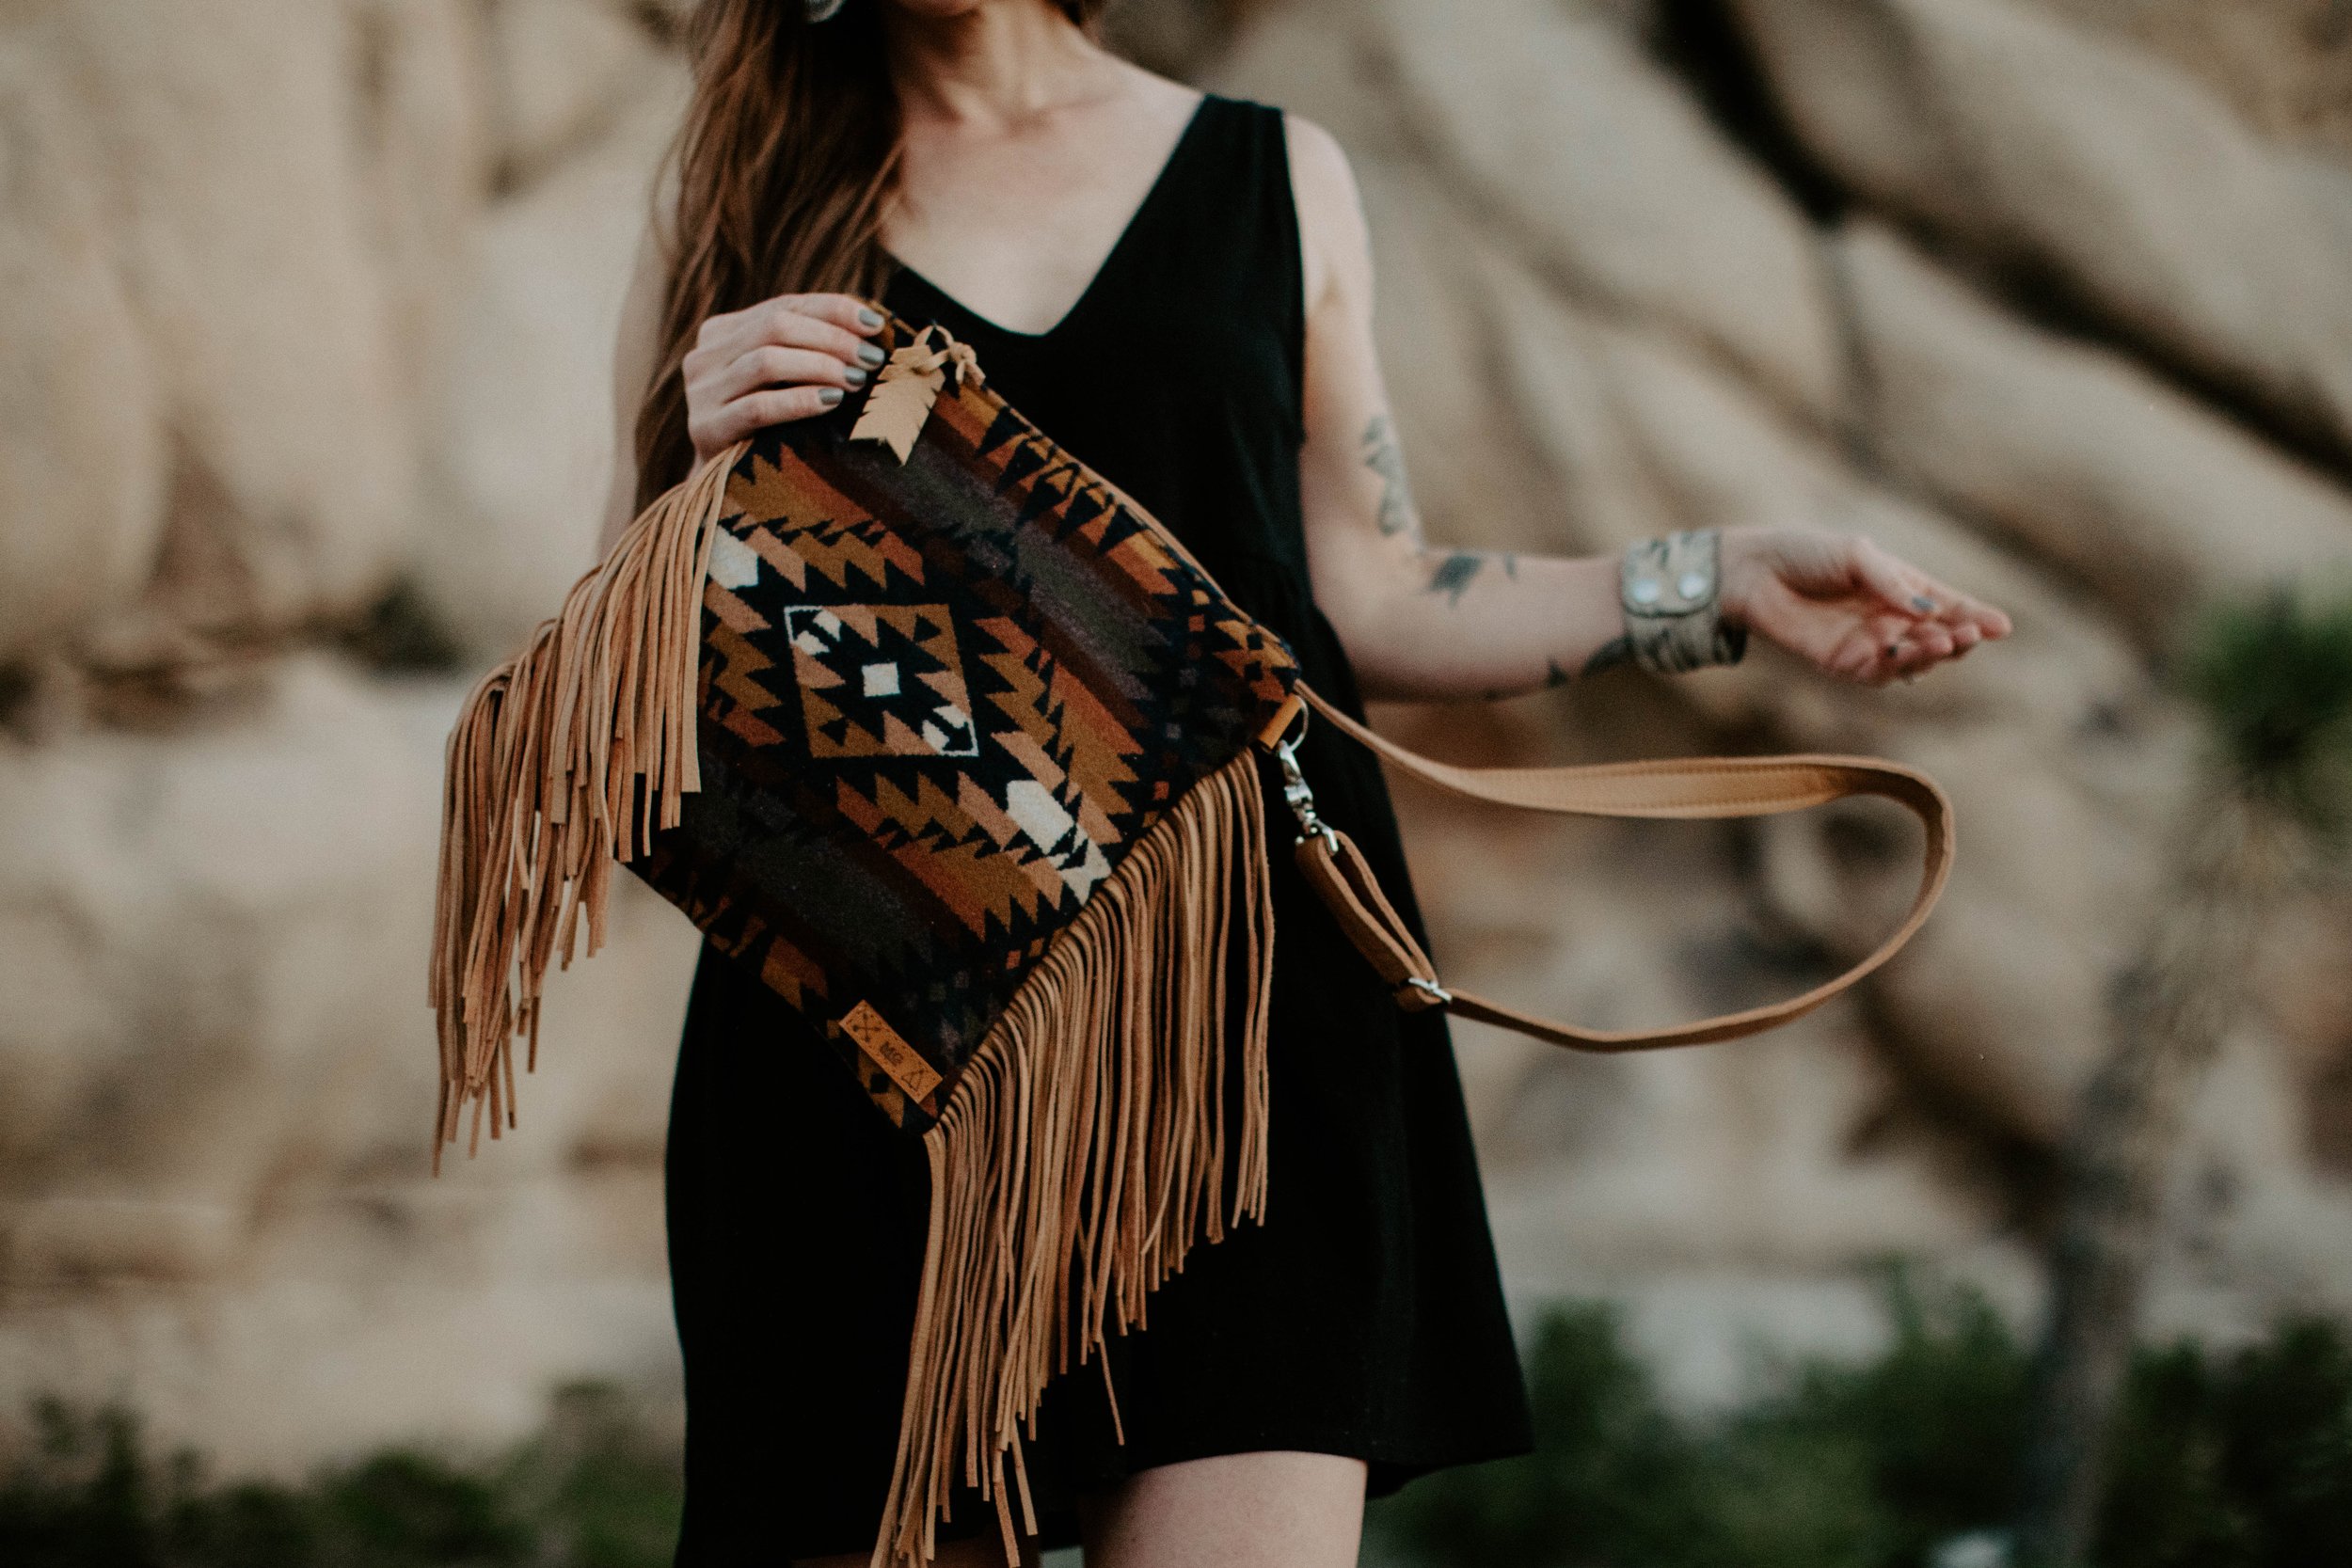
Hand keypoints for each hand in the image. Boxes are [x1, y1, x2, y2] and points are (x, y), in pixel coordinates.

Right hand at [682, 293, 887, 463]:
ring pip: (766, 361)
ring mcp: (700, 393)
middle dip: (832, 338)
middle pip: (775, 327)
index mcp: (721, 333)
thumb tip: (872, 328)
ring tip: (857, 380)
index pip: (784, 306)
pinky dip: (799, 401)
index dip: (833, 310)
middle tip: (871, 358)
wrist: (729, 487)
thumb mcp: (784, 380)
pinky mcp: (706, 429)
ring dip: (820, 366)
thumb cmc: (770, 428)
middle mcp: (704, 357)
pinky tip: (831, 401)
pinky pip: (758, 407)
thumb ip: (809, 349)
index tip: (875, 325)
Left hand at [1719, 527, 2011, 684]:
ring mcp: (1870, 644)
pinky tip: (1902, 653)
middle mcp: (1892, 619)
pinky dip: (1896, 668)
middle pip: (1939, 637)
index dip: (1976, 617)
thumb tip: (1927, 611)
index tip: (2002, 626)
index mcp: (1902, 587)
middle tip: (1969, 634)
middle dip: (1959, 637)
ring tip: (1941, 640)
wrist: (1753, 572)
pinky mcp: (1844, 664)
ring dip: (1931, 653)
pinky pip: (1879, 674)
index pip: (1948, 605)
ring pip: (1914, 660)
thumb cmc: (1804, 553)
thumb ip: (1891, 582)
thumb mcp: (1856, 555)